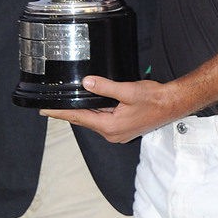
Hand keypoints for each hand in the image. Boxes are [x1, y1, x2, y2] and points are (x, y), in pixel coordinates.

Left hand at [42, 76, 182, 142]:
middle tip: (50, 107)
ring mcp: (118, 133)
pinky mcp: (123, 130)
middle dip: (68, 113)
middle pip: (84, 121)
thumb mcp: (128, 90)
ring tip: (66, 105)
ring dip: (83, 113)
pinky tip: (90, 106)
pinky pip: (103, 121)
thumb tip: (86, 83)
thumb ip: (105, 87)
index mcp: (110, 126)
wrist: (172, 105)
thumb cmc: (153, 99)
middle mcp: (112, 134)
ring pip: (94, 121)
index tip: (45, 111)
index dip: (61, 113)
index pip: (79, 118)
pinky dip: (95, 114)